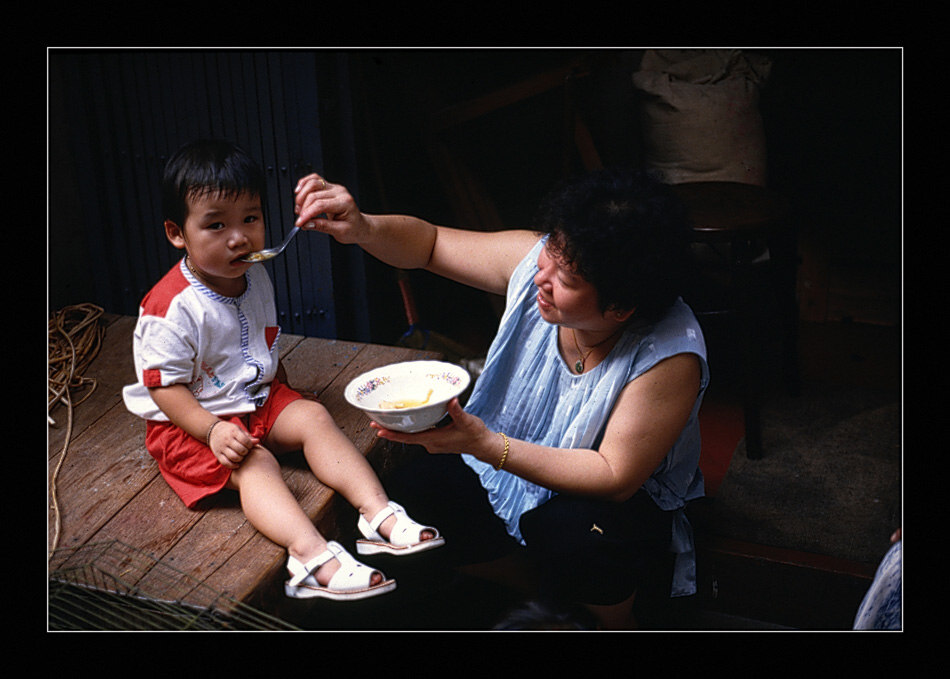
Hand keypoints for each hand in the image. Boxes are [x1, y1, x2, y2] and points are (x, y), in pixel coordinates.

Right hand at [208, 420, 259, 468]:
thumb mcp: (239, 430)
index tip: (250, 446)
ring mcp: (221, 448)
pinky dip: (233, 465)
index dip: (250, 445)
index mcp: (233, 432)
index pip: (245, 441)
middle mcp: (227, 440)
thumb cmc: (230, 431)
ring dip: (240, 459)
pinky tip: (237, 464)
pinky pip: (225, 463)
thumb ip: (248, 437)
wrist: (213, 430)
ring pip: (233, 457)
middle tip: (246, 451)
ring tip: (242, 456)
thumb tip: (258, 442)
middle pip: (241, 450)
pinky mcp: (217, 454)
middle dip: (246, 452)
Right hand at [293, 173, 369, 244]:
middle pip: (314, 195)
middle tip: (300, 220)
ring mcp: (334, 187)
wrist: (360, 226)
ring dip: (301, 195)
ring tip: (299, 208)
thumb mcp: (340, 232)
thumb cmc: (354, 229)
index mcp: (345, 202)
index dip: (307, 214)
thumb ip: (322, 226)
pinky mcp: (329, 187)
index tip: (300, 223)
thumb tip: (307, 224)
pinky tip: (299, 192)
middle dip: (303, 208)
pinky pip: (314, 179)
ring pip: (312, 182)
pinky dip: (304, 184)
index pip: (320, 205)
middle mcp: (340, 192)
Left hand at [371, 398, 493, 456]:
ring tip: (385, 423)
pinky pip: (419, 436)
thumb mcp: (466, 421)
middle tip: (374, 424)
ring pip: (411, 437)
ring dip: (399, 431)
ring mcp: (433, 444)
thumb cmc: (475, 435)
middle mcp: (431, 444)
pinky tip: (406, 423)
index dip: (393, 435)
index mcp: (434, 439)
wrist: (483, 446)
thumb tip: (451, 400)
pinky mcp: (437, 442)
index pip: (408, 438)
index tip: (379, 431)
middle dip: (390, 431)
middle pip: (406, 438)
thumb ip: (457, 410)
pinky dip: (409, 430)